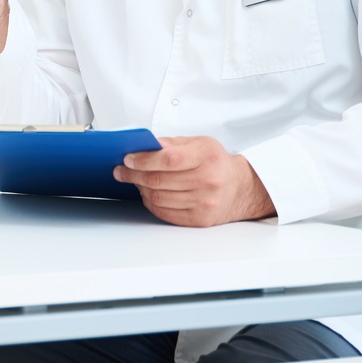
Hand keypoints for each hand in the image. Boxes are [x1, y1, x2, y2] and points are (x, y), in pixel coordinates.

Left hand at [114, 136, 274, 226]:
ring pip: (158, 197)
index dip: (144, 160)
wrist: (239, 188)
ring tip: (134, 180)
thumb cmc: (216, 163)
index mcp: (207, 157)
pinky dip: (150, 202)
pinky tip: (146, 193)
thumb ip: (172, 144)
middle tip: (122, 170)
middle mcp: (208, 181)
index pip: (169, 159)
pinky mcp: (198, 219)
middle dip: (134, 174)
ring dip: (140, 188)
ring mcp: (204, 203)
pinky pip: (164, 212)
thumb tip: (145, 146)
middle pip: (159, 180)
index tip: (128, 159)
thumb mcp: (200, 143)